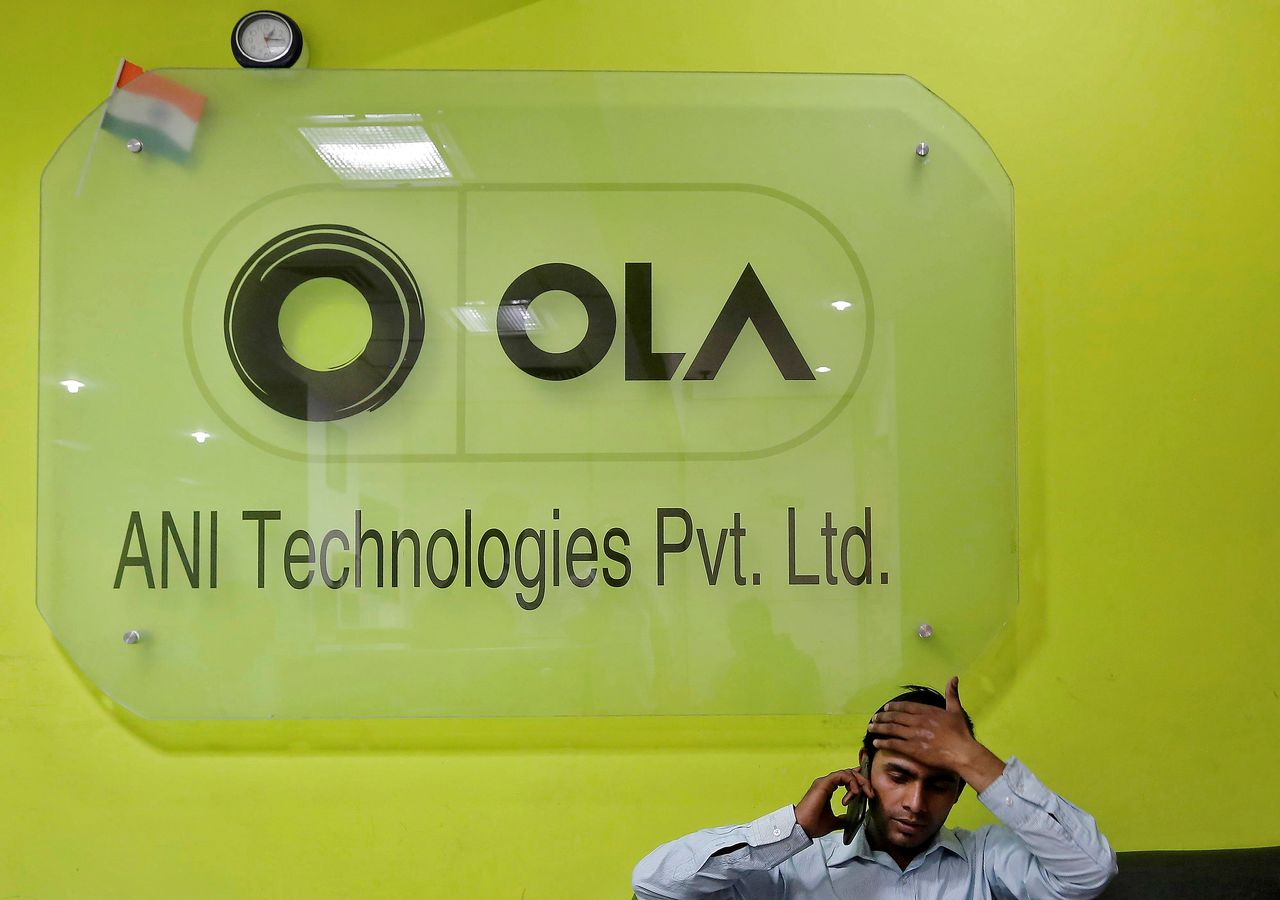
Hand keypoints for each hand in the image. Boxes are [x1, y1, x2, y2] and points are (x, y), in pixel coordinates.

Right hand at [794, 768, 874, 838]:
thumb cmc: (814, 824)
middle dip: (863, 781)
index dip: (859, 781)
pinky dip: (851, 781)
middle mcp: (827, 783)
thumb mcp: (834, 822)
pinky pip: (842, 775)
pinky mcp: (824, 783)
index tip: (868, 792)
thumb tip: (854, 819)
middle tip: (870, 793)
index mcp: (828, 789)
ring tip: (864, 793)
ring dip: (859, 781)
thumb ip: (844, 819)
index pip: (846, 779)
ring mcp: (825, 782)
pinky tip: (855, 793)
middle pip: (849, 773)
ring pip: (847, 772)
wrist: (802, 828)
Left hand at [865, 676, 1004, 791]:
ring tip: (871, 727)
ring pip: (891, 729)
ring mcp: (914, 735)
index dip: (894, 707)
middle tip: (874, 718)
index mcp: (927, 711)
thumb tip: (954, 677)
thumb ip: (952, 694)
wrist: (962, 752)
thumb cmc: (961, 733)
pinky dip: (883, 742)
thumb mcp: (956, 710)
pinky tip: (876, 742)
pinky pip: (894, 744)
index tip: (886, 708)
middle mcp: (917, 721)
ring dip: (879, 728)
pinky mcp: (913, 749)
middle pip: (895, 717)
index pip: (905, 707)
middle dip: (882, 717)